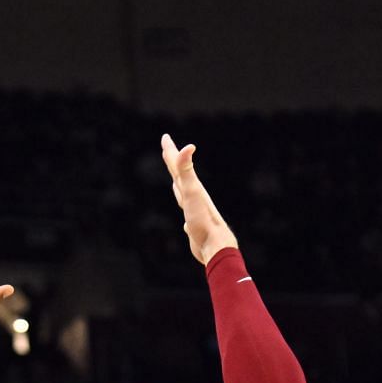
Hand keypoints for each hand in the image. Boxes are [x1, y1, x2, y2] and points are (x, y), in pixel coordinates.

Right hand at [159, 134, 239, 265]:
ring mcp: (194, 210)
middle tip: (167, 149)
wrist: (215, 245)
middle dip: (173, 162)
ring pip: (183, 194)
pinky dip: (184, 212)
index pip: (178, 165)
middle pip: (181, 175)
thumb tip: (189, 147)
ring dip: (178, 185)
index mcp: (191, 187)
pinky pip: (187, 214)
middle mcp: (193, 196)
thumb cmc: (203, 219)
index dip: (171, 151)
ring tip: (175, 180)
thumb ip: (187, 170)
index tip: (165, 137)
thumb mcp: (192, 192)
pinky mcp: (194, 226)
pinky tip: (186, 220)